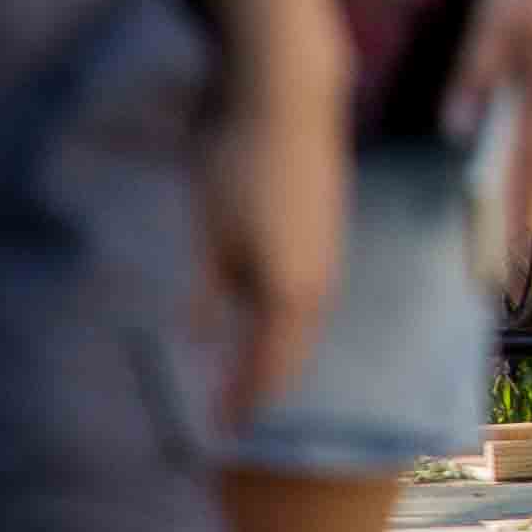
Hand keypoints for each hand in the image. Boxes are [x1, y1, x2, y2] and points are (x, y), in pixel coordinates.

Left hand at [202, 53, 346, 420]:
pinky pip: (314, 296)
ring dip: (282, 352)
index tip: (220, 429)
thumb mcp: (209, 237)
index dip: (243, 398)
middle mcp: (319, 281)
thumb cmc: (239, 169)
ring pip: (307, 323)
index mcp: (289, 292)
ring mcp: (330, 254)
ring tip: (254, 375)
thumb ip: (209, 294)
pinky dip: (292, 322)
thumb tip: (201, 339)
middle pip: (294, 349)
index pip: (266, 364)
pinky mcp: (329, 231)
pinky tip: (273, 318)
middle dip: (265, 383)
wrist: (290, 103)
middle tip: (236, 412)